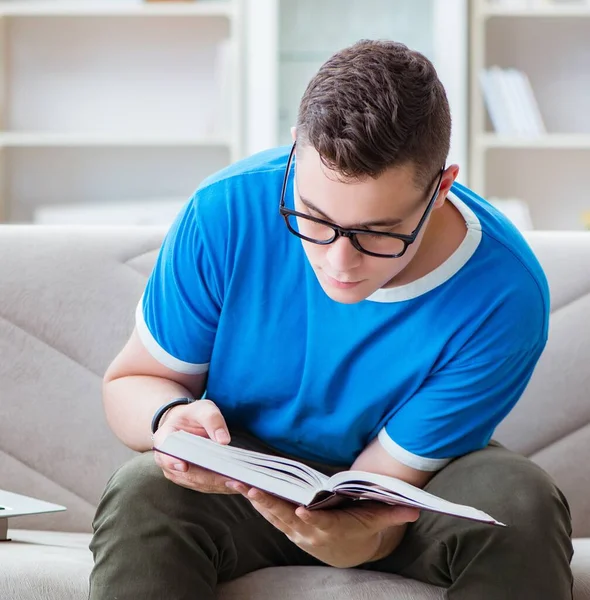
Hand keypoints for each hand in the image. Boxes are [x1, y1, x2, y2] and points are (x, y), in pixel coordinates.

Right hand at [152, 399, 239, 494]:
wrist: (186, 424)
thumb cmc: (193, 415)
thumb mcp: (202, 409)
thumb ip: (212, 419)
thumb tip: (223, 441)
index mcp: (164, 439)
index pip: (165, 452)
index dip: (172, 460)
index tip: (184, 465)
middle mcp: (167, 460)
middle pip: (186, 473)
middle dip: (209, 477)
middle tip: (230, 479)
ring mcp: (177, 472)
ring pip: (197, 483)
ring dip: (216, 485)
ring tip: (238, 484)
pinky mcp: (190, 479)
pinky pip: (204, 485)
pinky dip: (219, 486)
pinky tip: (235, 484)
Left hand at [229, 482, 419, 567]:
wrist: (346, 551)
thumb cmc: (361, 530)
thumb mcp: (378, 521)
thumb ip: (393, 513)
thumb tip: (415, 509)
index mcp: (331, 528)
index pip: (319, 522)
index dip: (309, 517)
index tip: (300, 510)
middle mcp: (308, 531)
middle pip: (286, 517)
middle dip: (269, 504)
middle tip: (252, 490)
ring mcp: (294, 529)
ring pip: (272, 514)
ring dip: (255, 500)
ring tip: (238, 484)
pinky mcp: (286, 525)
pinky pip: (268, 513)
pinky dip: (255, 501)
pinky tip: (242, 487)